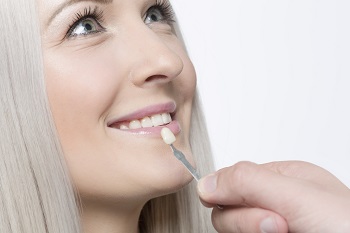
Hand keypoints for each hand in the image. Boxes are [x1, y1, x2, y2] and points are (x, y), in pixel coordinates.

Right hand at [197, 161, 349, 232]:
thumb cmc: (349, 229)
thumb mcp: (298, 196)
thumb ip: (248, 182)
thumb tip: (205, 183)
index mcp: (283, 179)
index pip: (231, 180)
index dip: (234, 197)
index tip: (259, 210)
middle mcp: (277, 203)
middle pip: (229, 210)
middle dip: (248, 222)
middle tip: (280, 227)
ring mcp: (276, 229)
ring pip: (234, 232)